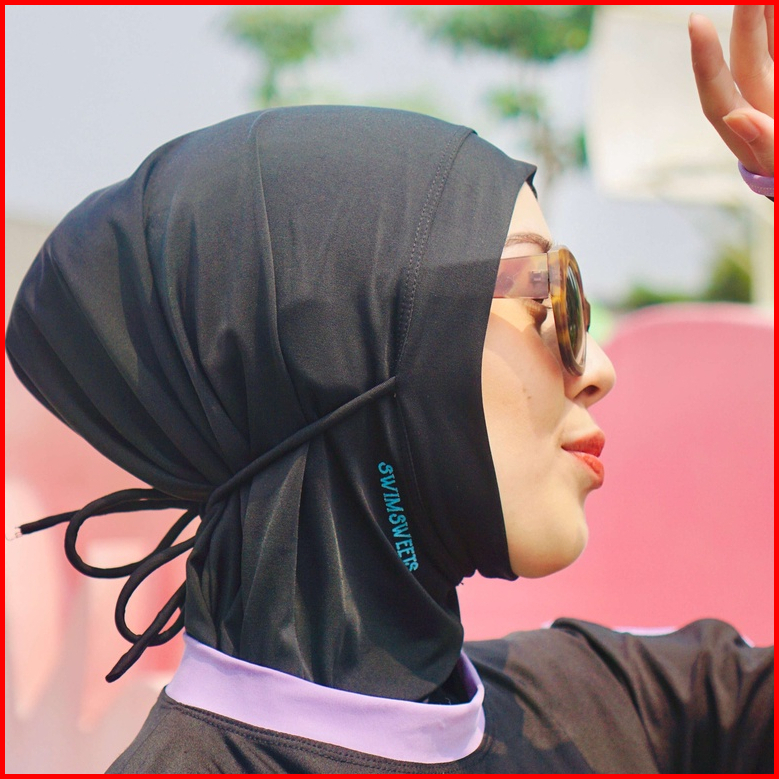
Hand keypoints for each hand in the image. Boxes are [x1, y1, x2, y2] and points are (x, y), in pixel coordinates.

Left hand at [689, 5, 773, 175]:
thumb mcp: (777, 163)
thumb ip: (762, 142)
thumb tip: (736, 117)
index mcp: (743, 125)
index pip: (717, 89)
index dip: (705, 58)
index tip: (696, 22)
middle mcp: (757, 98)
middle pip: (746, 53)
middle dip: (746, 16)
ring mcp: (773, 84)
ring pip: (767, 41)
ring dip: (766, 14)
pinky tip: (775, 8)